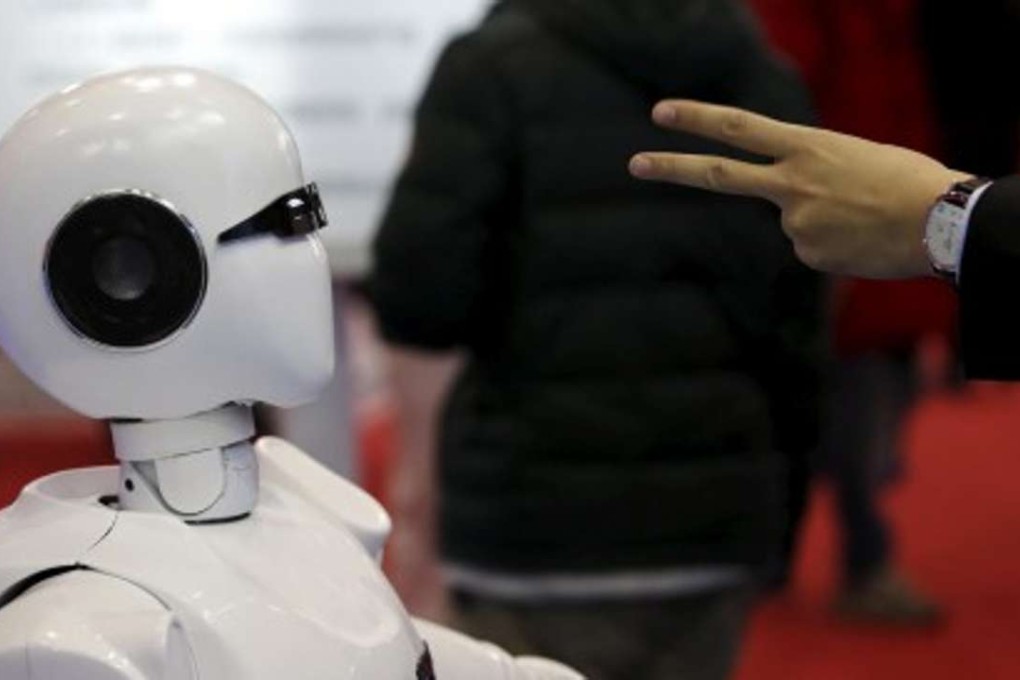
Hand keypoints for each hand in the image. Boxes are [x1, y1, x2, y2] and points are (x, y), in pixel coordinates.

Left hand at [629, 100, 970, 278]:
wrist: (941, 221)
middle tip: (634, 162)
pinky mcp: (808, 254)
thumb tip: (792, 205)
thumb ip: (810, 170)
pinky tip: (861, 240)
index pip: (740, 128)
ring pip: (793, 222)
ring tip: (863, 218)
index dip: (698, 118)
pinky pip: (812, 248)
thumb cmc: (906, 181)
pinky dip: (833, 244)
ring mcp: (794, 222)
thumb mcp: (852, 155)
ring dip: (823, 222)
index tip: (662, 112)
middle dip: (672, 167)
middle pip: (720, 175)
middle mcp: (791, 184)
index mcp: (807, 147)